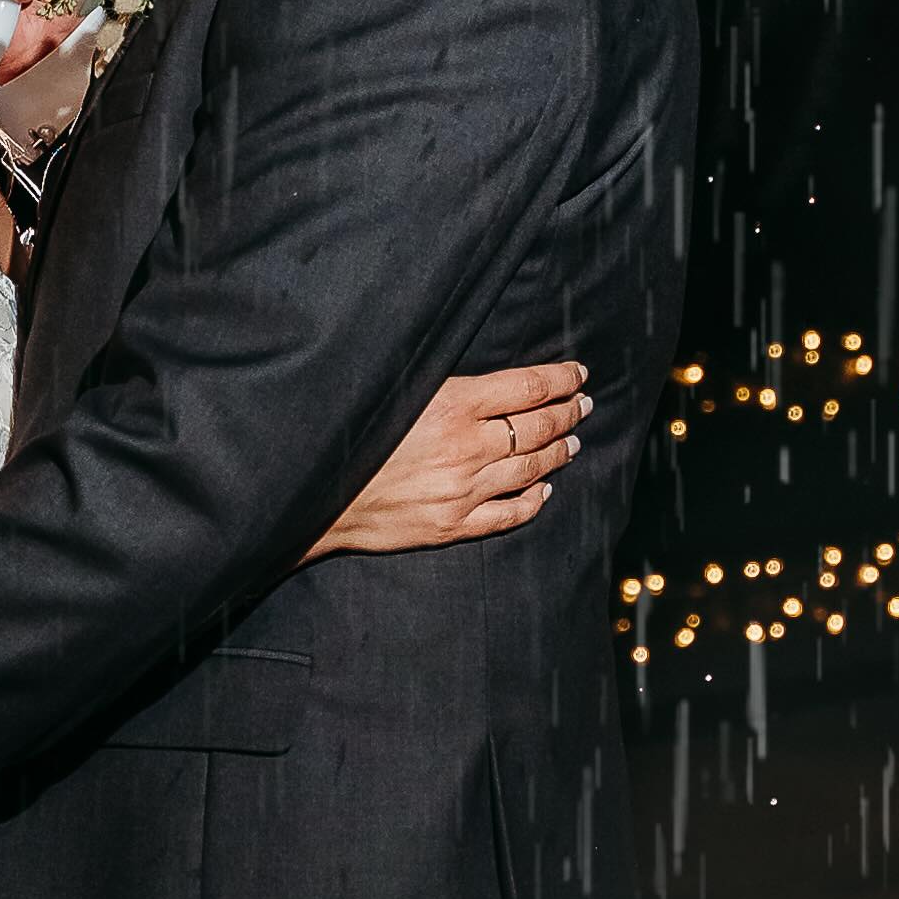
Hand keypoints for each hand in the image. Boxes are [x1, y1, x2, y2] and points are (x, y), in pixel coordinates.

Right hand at [308, 358, 588, 560]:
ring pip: (530, 467)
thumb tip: (484, 375)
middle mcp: (468, 447)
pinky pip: (510, 512)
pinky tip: (545, 490)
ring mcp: (465, 490)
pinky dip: (534, 499)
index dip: (561, 379)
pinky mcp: (454, 524)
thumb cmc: (350, 433)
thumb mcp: (396, 390)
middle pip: (538, 426)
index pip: (528, 387)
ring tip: (573, 441)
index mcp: (454, 405)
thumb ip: (444, 385)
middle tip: (583, 405)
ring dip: (558, 452)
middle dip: (567, 413)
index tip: (578, 374)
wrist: (315, 496)